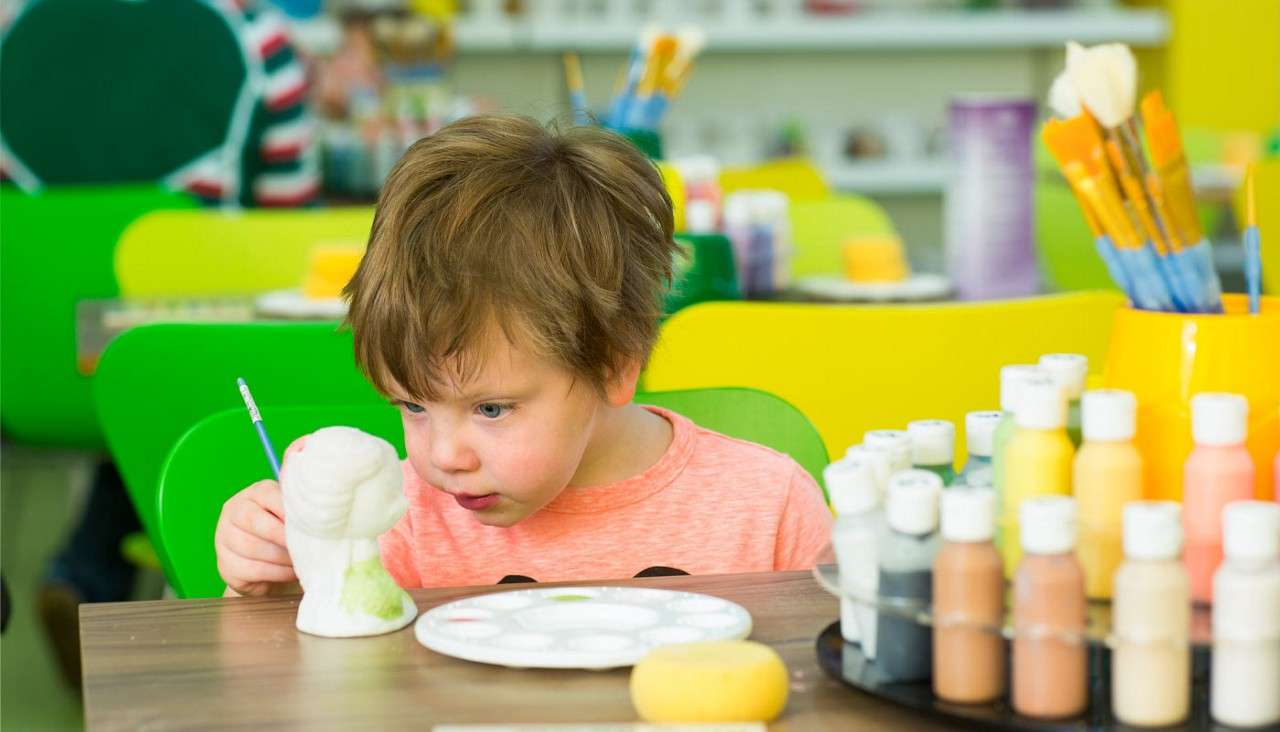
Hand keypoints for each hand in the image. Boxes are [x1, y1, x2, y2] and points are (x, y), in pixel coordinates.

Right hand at [215, 480, 297, 596]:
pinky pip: (251, 569)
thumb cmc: (285, 534)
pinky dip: (276, 572)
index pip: (267, 494)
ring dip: (282, 557)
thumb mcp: (291, 516)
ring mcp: (224, 538)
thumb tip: (322, 509)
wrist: (267, 568)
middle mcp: (234, 511)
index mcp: (254, 493)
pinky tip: (290, 572)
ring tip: (301, 562)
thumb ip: (299, 509)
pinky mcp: (225, 565)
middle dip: (282, 536)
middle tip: (305, 546)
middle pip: (253, 520)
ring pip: (251, 546)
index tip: (308, 524)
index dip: (287, 510)